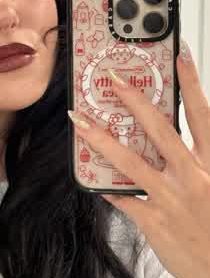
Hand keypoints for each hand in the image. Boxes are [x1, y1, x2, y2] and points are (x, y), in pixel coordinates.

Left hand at [68, 38, 209, 277]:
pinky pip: (122, 198)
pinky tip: (90, 178)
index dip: (192, 85)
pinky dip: (106, 187)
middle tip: (114, 80)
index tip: (179, 57)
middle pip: (161, 130)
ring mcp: (171, 199)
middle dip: (136, 102)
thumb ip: (202, 162)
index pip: (203, 117)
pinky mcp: (153, 220)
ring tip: (80, 121)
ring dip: (102, 139)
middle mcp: (193, 177)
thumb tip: (183, 144)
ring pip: (131, 161)